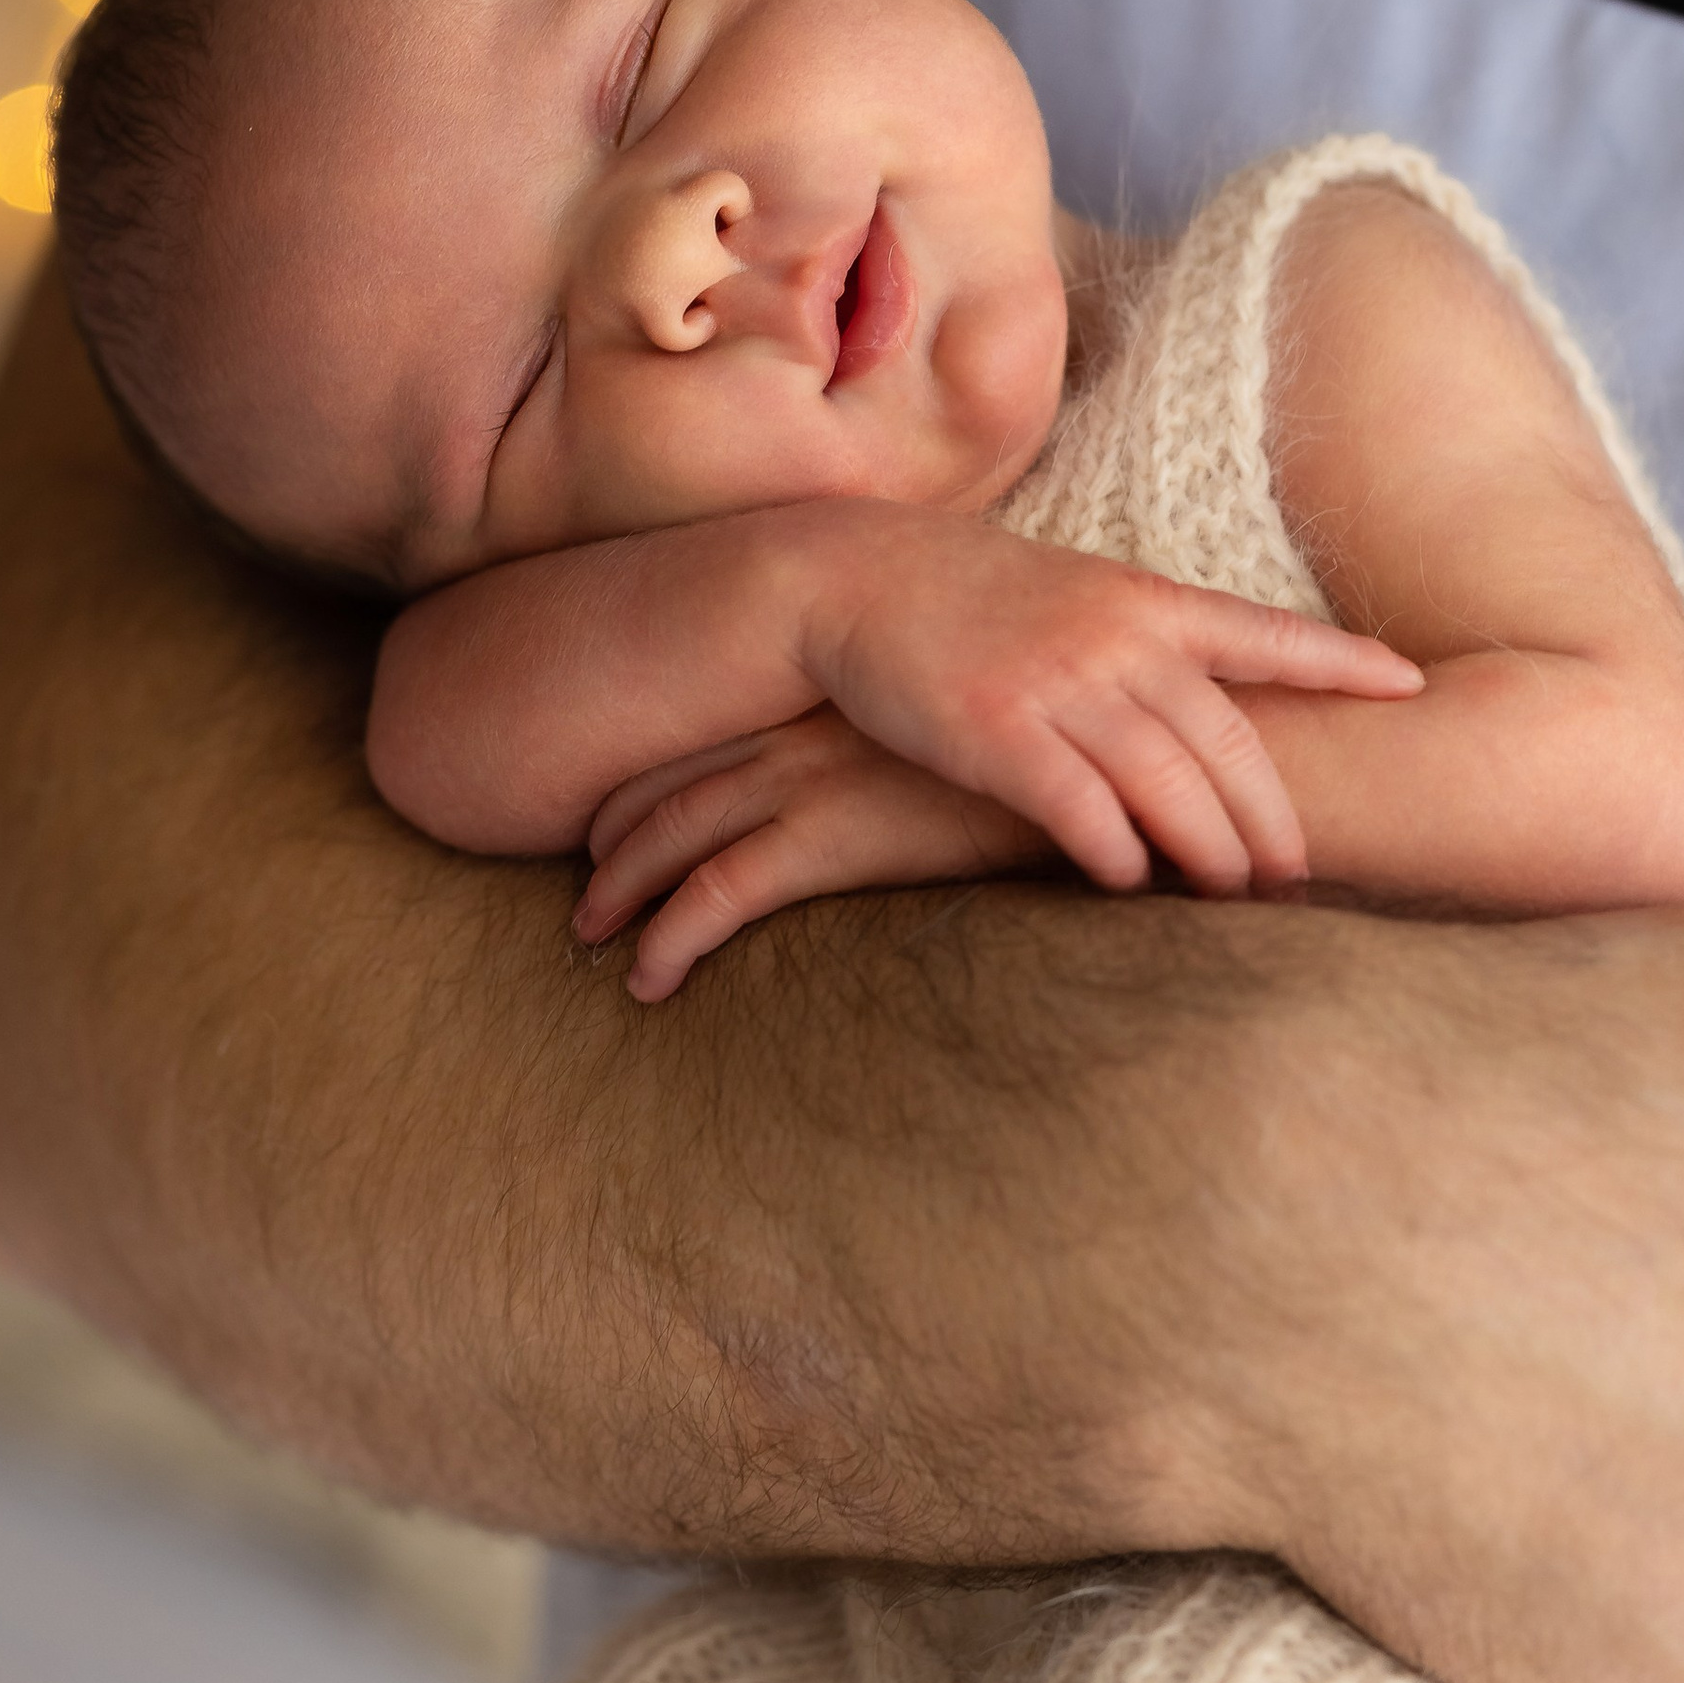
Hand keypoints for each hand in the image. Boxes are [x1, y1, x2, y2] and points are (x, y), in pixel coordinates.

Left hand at [578, 709, 1048, 1000]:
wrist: (1101, 755)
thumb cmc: (1049, 760)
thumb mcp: (964, 744)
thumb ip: (916, 764)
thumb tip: (895, 802)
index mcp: (827, 700)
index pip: (703, 730)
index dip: (647, 779)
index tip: (614, 824)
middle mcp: (801, 731)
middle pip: (667, 779)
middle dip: (610, 838)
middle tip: (583, 890)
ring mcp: (809, 781)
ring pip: (672, 835)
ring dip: (619, 891)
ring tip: (591, 939)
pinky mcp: (831, 839)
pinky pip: (718, 894)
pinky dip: (668, 938)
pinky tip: (647, 982)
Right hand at [794, 507, 1420, 902]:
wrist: (852, 576)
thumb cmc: (963, 598)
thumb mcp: (1070, 596)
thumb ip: (1139, 641)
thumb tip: (1195, 702)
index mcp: (1142, 599)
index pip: (1265, 634)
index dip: (1342, 661)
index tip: (1410, 681)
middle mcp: (1117, 639)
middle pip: (1230, 741)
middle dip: (1274, 818)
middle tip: (1302, 876)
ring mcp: (1060, 682)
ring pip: (1170, 783)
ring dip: (1210, 851)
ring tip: (1235, 898)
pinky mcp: (1000, 730)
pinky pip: (1081, 808)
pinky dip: (1115, 854)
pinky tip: (1129, 885)